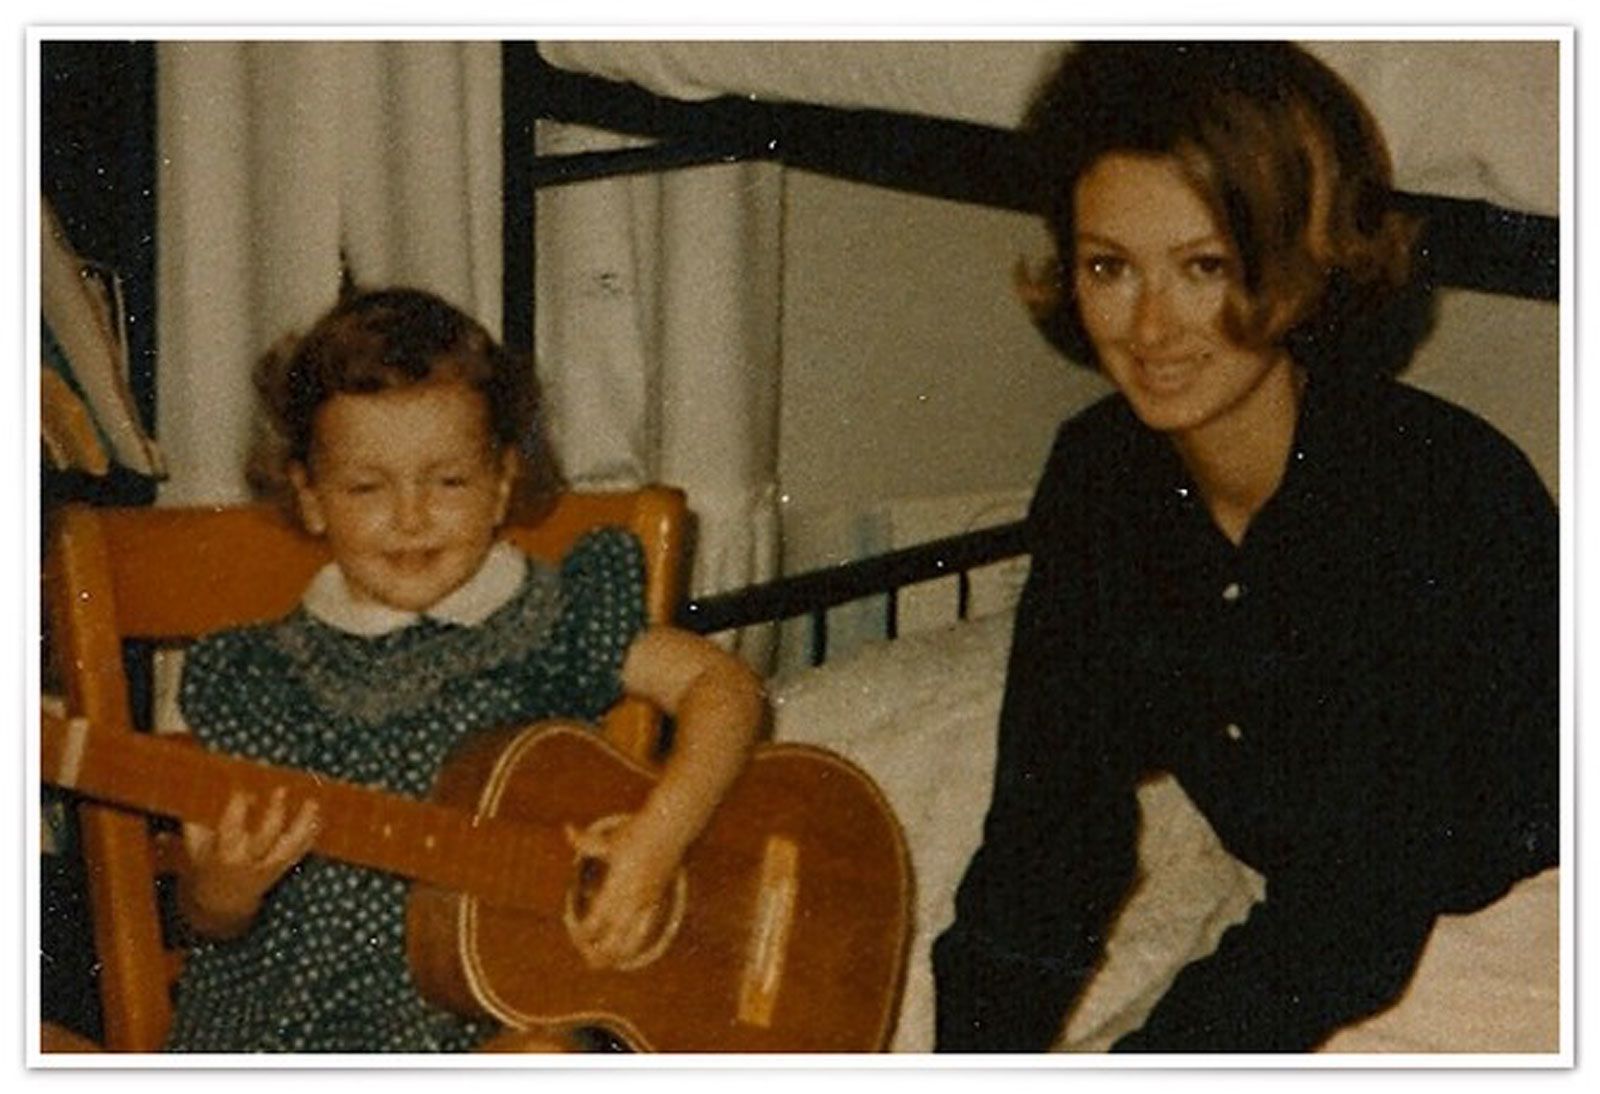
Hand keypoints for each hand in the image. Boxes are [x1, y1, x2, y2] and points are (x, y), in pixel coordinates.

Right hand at [181, 787, 319, 931]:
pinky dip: (308, 838)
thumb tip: (199, 794)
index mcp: (223, 855)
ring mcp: (267, 868)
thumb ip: (197, 823)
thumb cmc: (207, 864)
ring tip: (312, 804)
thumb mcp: (195, 847)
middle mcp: (247, 862)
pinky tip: (317, 820)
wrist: (221, 902)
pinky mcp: (280, 870)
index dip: (237, 809)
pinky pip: (297, 854)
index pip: (230, 830)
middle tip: (281, 790)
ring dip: (302, 825)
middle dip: (274, 814)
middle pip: (264, 837)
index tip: (243, 789)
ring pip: (288, 847)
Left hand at [564, 817, 682, 969]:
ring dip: (619, 955)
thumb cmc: (636, 832)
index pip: (596, 921)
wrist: (670, 828)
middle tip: (587, 959)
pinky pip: (646, 930)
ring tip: (606, 963)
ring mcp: (647, 902)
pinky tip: (627, 952)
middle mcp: (632, 899)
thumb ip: (585, 841)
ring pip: (633, 940)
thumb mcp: (608, 839)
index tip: (576, 934)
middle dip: (599, 953)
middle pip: (614, 939)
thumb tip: (567, 828)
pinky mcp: (657, 901)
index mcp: (617, 886)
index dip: (584, 933)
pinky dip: (635, 944)